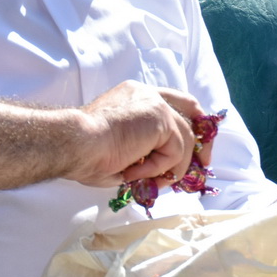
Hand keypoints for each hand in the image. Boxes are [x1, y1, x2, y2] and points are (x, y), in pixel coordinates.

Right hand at [72, 81, 202, 188]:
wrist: (76, 143)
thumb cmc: (86, 150)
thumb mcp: (121, 147)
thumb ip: (144, 150)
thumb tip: (162, 172)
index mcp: (136, 96)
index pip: (176, 101)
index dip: (191, 121)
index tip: (198, 144)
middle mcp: (148, 94)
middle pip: (189, 117)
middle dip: (198, 146)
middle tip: (200, 167)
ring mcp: (156, 105)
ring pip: (183, 141)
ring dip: (169, 168)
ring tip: (147, 181)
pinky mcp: (161, 119)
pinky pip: (174, 152)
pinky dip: (158, 169)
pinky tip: (134, 171)